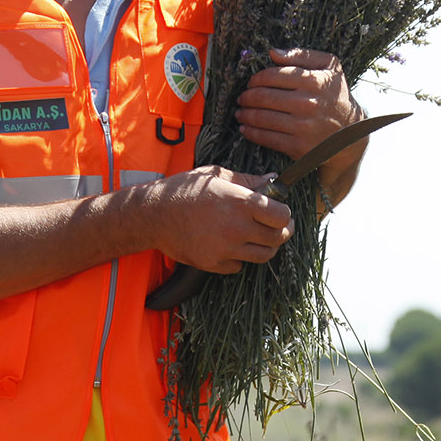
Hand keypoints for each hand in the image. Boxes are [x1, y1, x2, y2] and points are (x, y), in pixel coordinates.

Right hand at [152, 165, 292, 273]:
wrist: (154, 215)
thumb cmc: (184, 190)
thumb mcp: (216, 175)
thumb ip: (248, 179)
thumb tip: (272, 180)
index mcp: (241, 202)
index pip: (282, 216)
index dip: (285, 215)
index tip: (281, 213)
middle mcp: (237, 227)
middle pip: (278, 238)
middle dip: (282, 232)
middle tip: (279, 228)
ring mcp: (226, 248)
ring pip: (263, 256)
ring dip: (265, 247)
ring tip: (258, 238)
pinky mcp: (214, 263)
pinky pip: (238, 266)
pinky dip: (238, 259)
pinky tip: (230, 246)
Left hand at [237, 48, 365, 175]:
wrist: (352, 135)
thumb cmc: (336, 96)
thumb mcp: (330, 67)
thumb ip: (302, 55)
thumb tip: (272, 52)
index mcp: (314, 81)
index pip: (272, 75)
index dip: (256, 79)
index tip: (251, 82)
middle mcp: (307, 103)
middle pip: (263, 97)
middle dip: (247, 97)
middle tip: (242, 98)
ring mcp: (302, 126)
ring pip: (262, 118)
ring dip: (245, 114)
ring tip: (240, 112)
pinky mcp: (298, 146)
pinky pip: (267, 138)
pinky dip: (251, 133)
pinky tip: (246, 128)